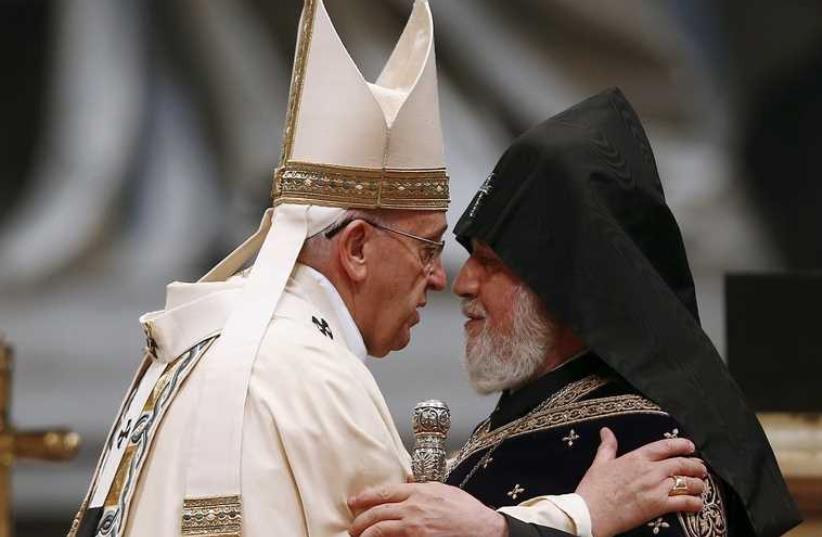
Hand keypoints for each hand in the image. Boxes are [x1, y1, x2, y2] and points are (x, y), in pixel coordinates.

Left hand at [348, 482, 506, 536]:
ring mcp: (414, 528)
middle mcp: (413, 509)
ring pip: (380, 529)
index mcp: (419, 493)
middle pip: (377, 512)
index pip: (384, 492)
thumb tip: (408, 488)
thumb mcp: (443, 491)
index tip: (354, 501)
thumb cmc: (466, 511)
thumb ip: (422, 490)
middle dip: (360, 520)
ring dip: (365, 534)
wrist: (484, 529)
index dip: (365, 497)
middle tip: (353, 526)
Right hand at [576, 428, 706, 536]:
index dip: (681, 445)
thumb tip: (606, 431)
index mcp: (637, 458)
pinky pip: (684, 502)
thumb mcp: (599, 463)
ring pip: (687, 483)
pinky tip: (697, 504)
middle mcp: (650, 470)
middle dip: (696, 466)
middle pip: (682, 464)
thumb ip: (607, 446)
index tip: (690, 447)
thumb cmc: (593, 488)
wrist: (591, 512)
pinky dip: (694, 503)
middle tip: (702, 469)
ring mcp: (656, 488)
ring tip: (701, 487)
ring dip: (698, 485)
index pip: (665, 446)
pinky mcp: (659, 506)